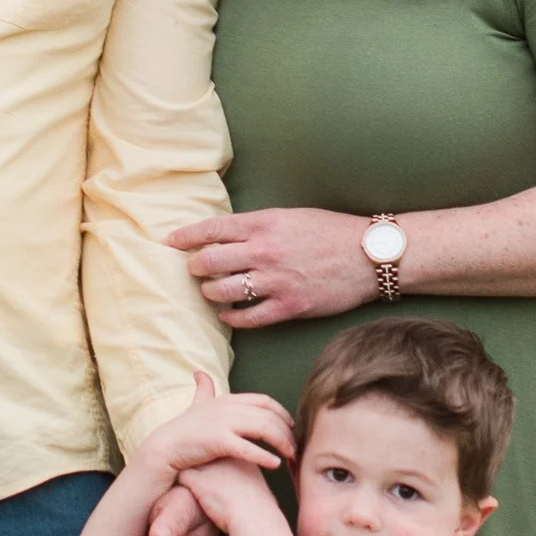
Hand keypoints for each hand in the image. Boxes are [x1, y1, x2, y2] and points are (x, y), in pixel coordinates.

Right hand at [147, 375, 294, 480]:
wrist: (164, 446)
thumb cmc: (183, 429)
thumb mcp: (197, 405)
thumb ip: (204, 390)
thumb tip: (199, 373)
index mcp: (228, 399)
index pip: (264, 401)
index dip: (282, 413)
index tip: (292, 426)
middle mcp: (228, 407)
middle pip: (269, 416)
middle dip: (287, 432)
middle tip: (296, 447)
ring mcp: (224, 423)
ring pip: (264, 429)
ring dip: (282, 443)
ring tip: (290, 456)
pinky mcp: (218, 441)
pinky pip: (248, 448)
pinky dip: (264, 456)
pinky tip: (275, 465)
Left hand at [165, 207, 374, 328]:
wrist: (367, 255)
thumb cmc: (328, 232)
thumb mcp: (289, 217)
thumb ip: (256, 226)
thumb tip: (223, 236)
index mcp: (263, 224)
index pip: (210, 229)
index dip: (184, 237)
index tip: (169, 243)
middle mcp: (265, 251)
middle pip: (208, 262)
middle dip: (195, 267)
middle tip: (195, 270)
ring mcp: (276, 281)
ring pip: (222, 291)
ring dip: (210, 292)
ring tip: (211, 290)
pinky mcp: (289, 306)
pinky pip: (248, 317)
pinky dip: (232, 316)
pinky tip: (228, 313)